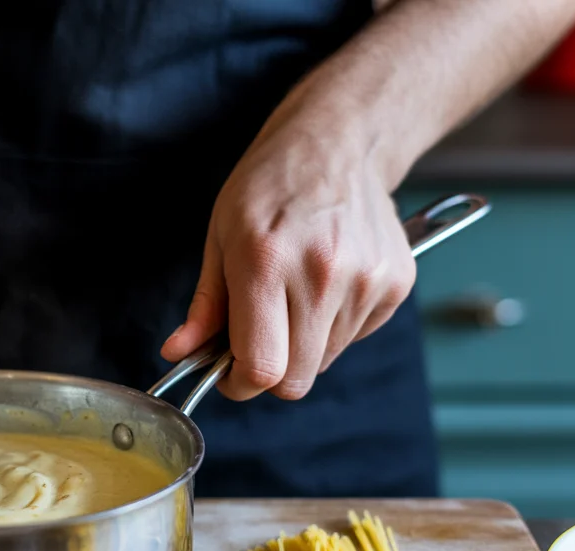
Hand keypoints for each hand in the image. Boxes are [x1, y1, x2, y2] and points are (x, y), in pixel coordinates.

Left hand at [160, 110, 415, 401]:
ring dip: (302, 346)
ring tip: (293, 295)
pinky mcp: (396, 283)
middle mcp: (322, 275)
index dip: (240, 384)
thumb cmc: (270, 187)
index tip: (229, 373)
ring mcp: (365, 280)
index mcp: (266, 264)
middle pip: (296, 379)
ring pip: (325, 361)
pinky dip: (334, 326)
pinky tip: (324, 284)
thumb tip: (179, 354)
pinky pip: (355, 337)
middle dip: (269, 370)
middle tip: (256, 339)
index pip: (262, 368)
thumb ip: (204, 307)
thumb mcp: (219, 239)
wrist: (339, 142)